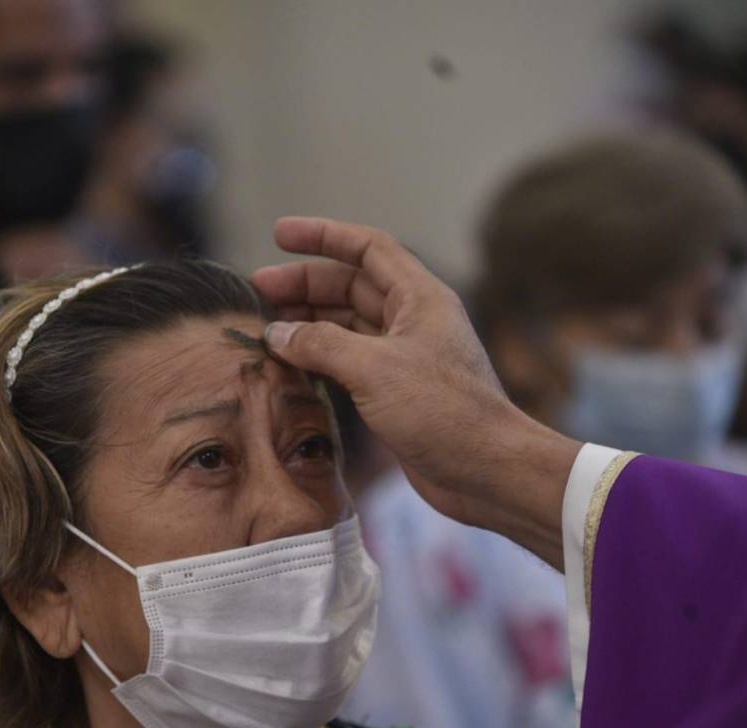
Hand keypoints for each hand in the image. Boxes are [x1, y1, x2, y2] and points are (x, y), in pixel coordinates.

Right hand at [253, 217, 579, 567]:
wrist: (487, 472)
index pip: (367, 248)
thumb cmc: (443, 413)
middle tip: (258, 291)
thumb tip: (277, 333)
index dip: (323, 236)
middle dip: (304, 285)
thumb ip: (320, 344)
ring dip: (308, 323)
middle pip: (350, 286)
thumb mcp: (374, 369)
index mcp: (419, 298)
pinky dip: (319, 358)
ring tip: (267, 329)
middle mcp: (412, 321)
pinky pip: (349, 362)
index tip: (279, 235)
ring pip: (347, 325)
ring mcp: (404, 358)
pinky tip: (290, 364)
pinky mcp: (396, 393)